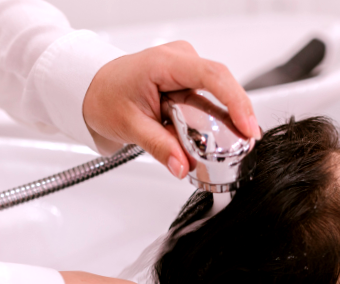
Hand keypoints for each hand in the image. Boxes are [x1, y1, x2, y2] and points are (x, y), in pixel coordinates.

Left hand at [82, 41, 261, 177]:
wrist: (92, 89)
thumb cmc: (105, 96)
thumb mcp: (130, 126)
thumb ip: (159, 147)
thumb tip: (183, 166)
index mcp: (164, 63)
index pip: (212, 76)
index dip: (235, 101)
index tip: (247, 127)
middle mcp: (180, 60)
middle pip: (222, 84)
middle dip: (237, 114)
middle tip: (247, 142)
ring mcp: (186, 70)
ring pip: (218, 94)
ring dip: (226, 119)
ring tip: (235, 143)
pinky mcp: (188, 82)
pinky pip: (210, 100)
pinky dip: (215, 119)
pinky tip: (220, 136)